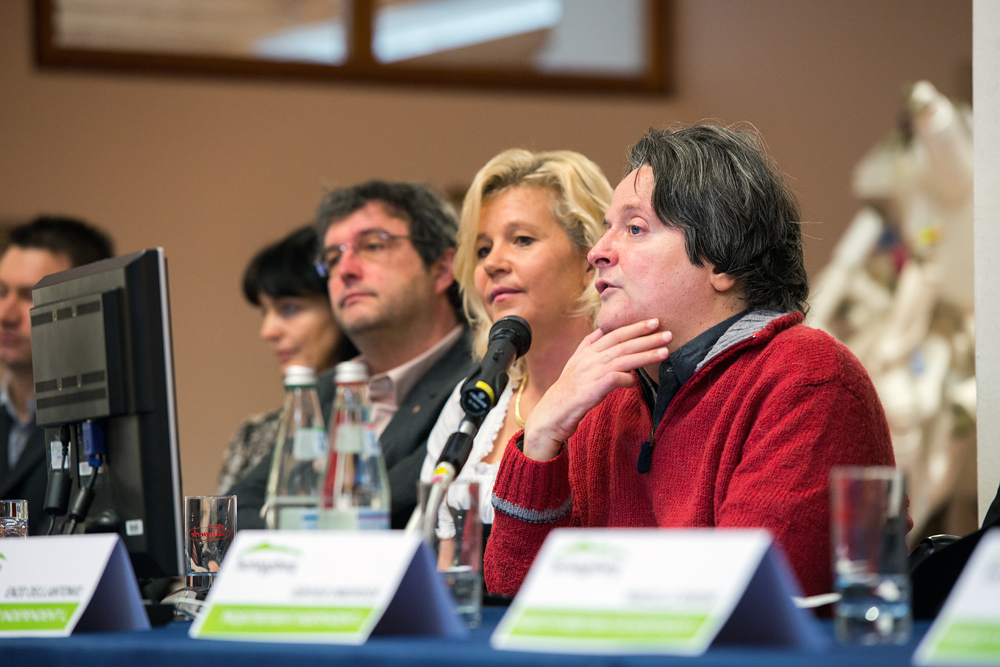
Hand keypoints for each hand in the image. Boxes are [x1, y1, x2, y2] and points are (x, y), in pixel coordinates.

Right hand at [522, 319, 671, 461]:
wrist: (550, 414)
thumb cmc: (568, 391)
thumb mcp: (576, 364)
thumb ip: (589, 347)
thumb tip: (602, 331)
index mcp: (587, 352)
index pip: (614, 334)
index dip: (634, 327)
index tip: (653, 322)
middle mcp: (589, 359)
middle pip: (622, 344)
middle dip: (646, 337)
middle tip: (668, 333)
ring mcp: (589, 373)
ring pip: (622, 359)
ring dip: (645, 355)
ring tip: (665, 352)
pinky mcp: (590, 390)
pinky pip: (613, 380)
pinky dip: (627, 379)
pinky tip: (636, 382)